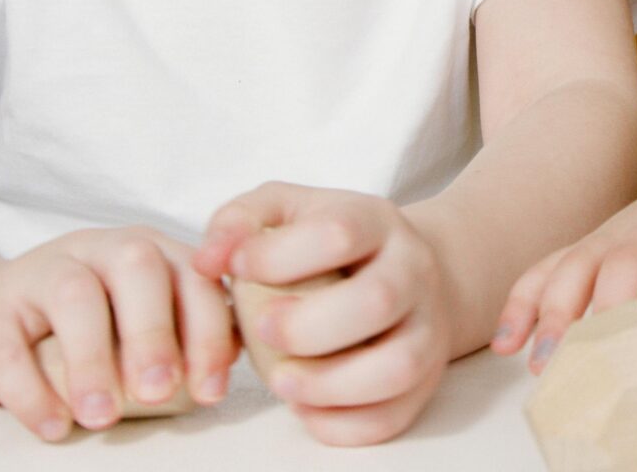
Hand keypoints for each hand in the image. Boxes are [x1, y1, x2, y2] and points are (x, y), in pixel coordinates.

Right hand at [0, 226, 235, 440]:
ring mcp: (38, 272)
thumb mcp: (135, 323)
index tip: (210, 390)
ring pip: (73, 297)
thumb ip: (183, 332)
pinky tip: (54, 426)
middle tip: (160, 393)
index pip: (192, 276)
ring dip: (92, 361)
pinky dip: (31, 391)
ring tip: (102, 417)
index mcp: (146, 251)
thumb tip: (235, 355)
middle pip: (136, 267)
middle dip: (154, 332)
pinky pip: (6, 345)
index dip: (207, 331)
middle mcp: (97, 249)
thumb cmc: (81, 331)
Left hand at [195, 183, 458, 446]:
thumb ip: (239, 222)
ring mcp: (427, 328)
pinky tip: (304, 406)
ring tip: (281, 380)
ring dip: (328, 384)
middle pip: (378, 300)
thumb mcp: (287, 211)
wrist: (407, 272)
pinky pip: (392, 417)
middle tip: (261, 330)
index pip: (339, 232)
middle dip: (306, 327)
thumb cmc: (329, 244)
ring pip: (397, 366)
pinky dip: (340, 424)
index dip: (277, 257)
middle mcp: (413, 271)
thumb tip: (208, 261)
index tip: (237, 269)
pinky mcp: (424, 382)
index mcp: (376, 222)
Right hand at [491, 154, 636, 370]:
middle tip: (589, 364)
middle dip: (605, 311)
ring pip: (576, 262)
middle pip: (625, 262)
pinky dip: (526, 300)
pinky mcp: (593, 240)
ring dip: (556, 311)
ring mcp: (620, 230)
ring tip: (543, 365)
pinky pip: (549, 265)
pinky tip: (512, 344)